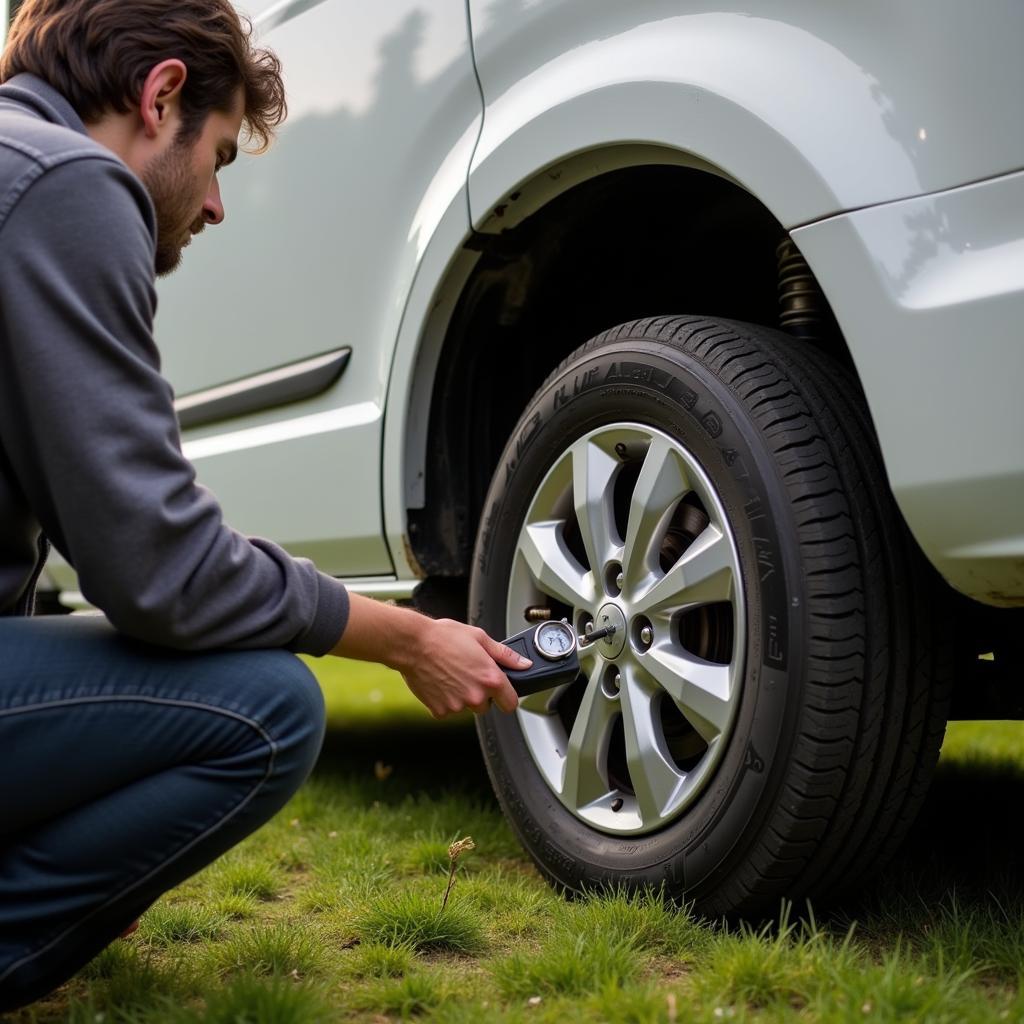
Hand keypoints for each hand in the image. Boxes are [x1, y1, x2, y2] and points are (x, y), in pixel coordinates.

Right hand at [329, 595, 530, 718]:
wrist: (412, 644)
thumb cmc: (443, 637)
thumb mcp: (480, 638)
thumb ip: (505, 655)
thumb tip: (523, 664)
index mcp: (490, 679)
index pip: (511, 704)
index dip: (507, 697)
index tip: (501, 692)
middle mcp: (476, 696)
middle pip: (486, 706)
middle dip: (480, 693)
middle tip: (467, 674)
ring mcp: (457, 706)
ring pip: (466, 708)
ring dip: (462, 696)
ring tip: (451, 674)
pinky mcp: (440, 711)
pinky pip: (448, 710)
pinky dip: (445, 700)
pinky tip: (440, 682)